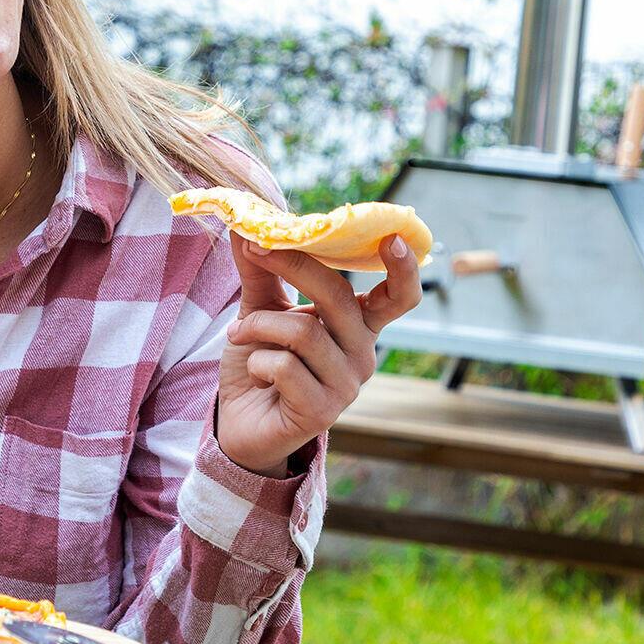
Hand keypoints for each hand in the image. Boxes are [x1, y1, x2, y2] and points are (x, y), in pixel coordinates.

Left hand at [216, 233, 421, 476]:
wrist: (239, 421)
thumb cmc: (259, 359)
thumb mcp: (258, 307)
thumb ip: (260, 269)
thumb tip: (247, 222)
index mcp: (358, 324)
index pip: (398, 296)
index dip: (404, 268)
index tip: (392, 237)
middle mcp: (362, 353)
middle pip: (339, 296)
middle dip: (293, 267)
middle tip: (255, 249)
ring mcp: (346, 385)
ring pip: (304, 331)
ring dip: (260, 325)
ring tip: (241, 335)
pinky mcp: (322, 412)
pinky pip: (285, 366)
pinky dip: (257, 360)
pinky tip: (255, 373)